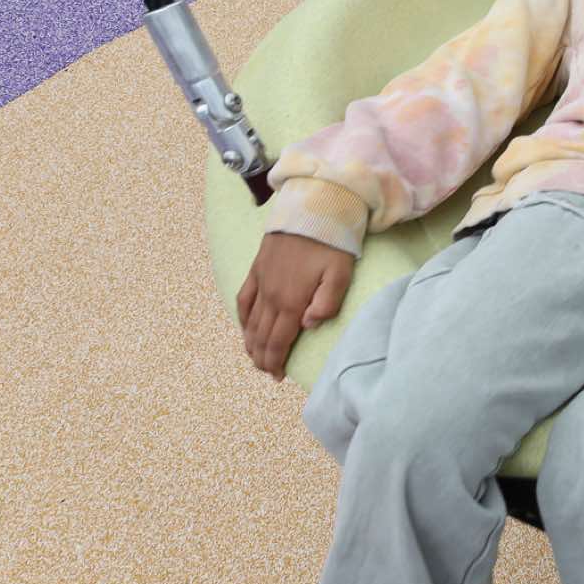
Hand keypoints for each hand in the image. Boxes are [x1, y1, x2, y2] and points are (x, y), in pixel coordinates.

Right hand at [236, 232, 353, 379]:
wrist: (313, 207)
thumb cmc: (333, 242)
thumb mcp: (340, 273)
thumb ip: (327, 302)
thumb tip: (307, 325)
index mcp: (291, 300)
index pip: (278, 341)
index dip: (276, 362)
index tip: (278, 376)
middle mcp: (271, 295)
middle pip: (261, 336)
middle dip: (262, 358)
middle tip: (268, 372)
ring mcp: (261, 281)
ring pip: (250, 321)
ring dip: (250, 342)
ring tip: (256, 357)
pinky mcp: (257, 268)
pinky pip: (243, 299)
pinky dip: (242, 317)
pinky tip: (245, 326)